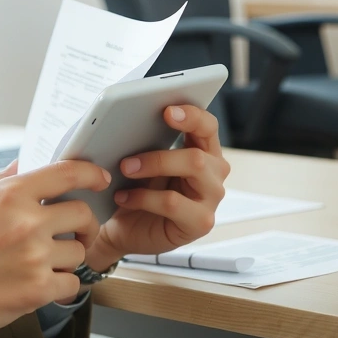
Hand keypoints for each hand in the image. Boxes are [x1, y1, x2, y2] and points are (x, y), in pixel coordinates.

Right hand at [0, 159, 110, 337]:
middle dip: (83, 224)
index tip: (99, 178)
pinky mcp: (36, 291)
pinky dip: (62, 287)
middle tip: (74, 233)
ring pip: (79, 252)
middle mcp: (26, 222)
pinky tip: (41, 285)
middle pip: (83, 213)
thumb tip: (19, 166)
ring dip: (67, 258)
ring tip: (44, 264)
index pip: (66, 173)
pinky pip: (72, 285)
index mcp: (7, 195)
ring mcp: (33, 257)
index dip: (91, 173)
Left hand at [86, 105, 230, 269]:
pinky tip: (124, 197)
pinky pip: (173, 203)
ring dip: (153, 168)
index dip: (191, 115)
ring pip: (192, 171)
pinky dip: (143, 198)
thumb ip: (145, 139)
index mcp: (202, 149)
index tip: (167, 110)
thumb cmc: (136, 188)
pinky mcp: (200, 222)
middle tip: (126, 159)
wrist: (124, 227)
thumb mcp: (141, 159)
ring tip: (124, 171)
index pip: (207, 126)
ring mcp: (210, 198)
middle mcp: (213, 172)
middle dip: (159, 154)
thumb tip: (132, 118)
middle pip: (198, 154)